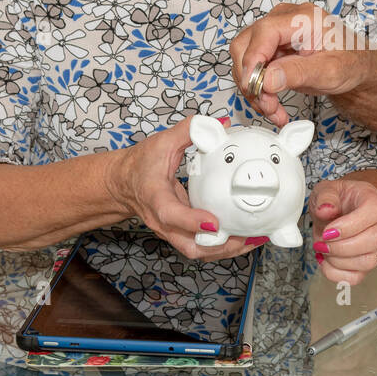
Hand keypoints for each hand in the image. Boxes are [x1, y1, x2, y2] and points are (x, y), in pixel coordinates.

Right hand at [105, 116, 253, 261]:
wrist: (122, 184)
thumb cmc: (140, 165)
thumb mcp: (162, 142)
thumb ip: (189, 131)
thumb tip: (219, 124)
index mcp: (155, 198)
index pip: (171, 214)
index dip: (192, 221)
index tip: (215, 223)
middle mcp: (163, 221)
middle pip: (190, 246)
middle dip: (221, 246)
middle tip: (247, 236)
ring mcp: (172, 231)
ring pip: (199, 251)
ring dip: (227, 249)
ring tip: (254, 238)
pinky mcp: (181, 232)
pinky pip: (203, 246)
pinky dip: (224, 245)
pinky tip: (244, 236)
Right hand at [230, 3, 376, 126]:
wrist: (356, 67)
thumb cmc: (352, 62)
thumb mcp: (331, 71)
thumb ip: (299, 73)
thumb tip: (267, 79)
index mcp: (303, 18)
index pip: (264, 32)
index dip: (253, 60)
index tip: (255, 87)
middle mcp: (284, 20)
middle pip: (246, 45)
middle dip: (251, 80)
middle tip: (268, 105)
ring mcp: (275, 34)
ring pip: (244, 60)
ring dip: (253, 89)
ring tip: (273, 109)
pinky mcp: (270, 50)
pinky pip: (252, 69)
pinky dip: (258, 90)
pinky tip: (272, 105)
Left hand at [308, 177, 376, 284]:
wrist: (335, 210)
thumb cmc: (334, 199)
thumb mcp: (325, 189)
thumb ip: (325, 196)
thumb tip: (325, 210)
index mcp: (372, 200)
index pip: (372, 213)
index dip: (349, 226)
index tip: (328, 231)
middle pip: (374, 240)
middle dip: (343, 246)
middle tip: (323, 241)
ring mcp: (375, 245)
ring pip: (369, 261)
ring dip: (340, 260)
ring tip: (324, 250)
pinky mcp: (364, 263)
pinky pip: (357, 277)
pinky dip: (337, 274)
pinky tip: (326, 261)